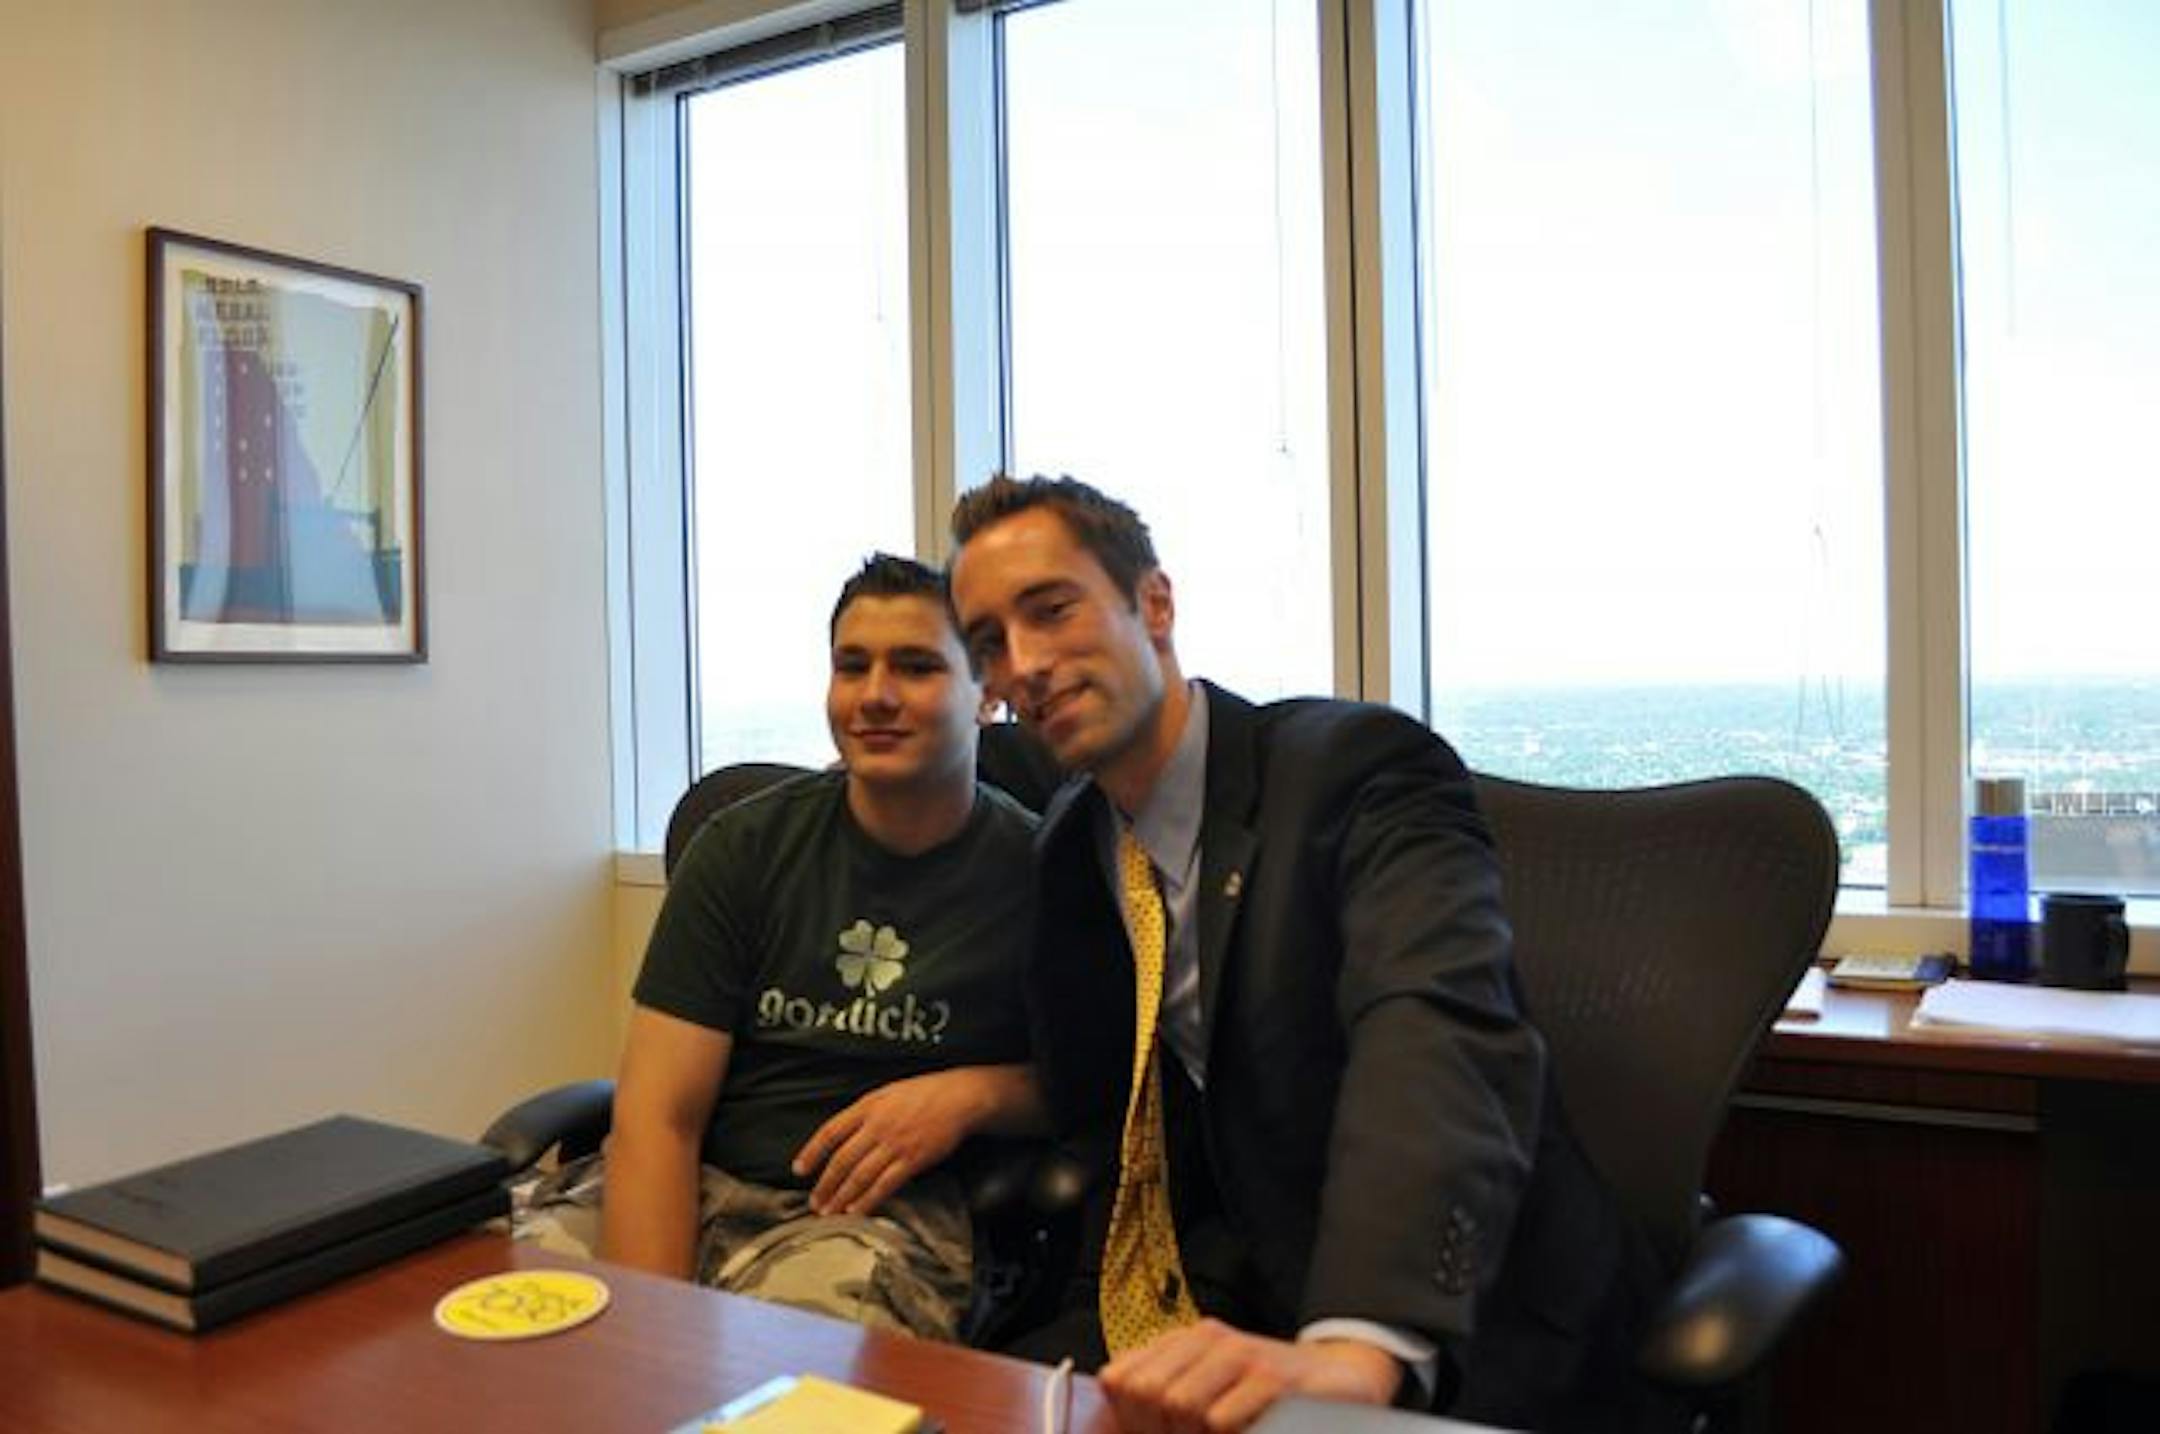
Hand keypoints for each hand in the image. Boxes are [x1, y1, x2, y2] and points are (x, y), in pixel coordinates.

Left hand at [791, 1069, 989, 1214]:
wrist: (959, 1098)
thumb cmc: (924, 1093)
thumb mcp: (886, 1092)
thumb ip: (863, 1112)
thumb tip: (841, 1134)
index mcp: (867, 1107)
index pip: (830, 1132)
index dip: (812, 1152)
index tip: (799, 1169)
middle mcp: (877, 1126)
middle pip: (842, 1160)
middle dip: (825, 1184)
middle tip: (814, 1203)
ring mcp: (895, 1144)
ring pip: (860, 1175)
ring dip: (842, 1197)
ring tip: (830, 1212)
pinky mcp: (913, 1160)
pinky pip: (885, 1185)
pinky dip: (869, 1200)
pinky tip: (857, 1211)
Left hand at [1099, 1320, 1402, 1433]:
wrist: (1341, 1380)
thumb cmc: (1267, 1394)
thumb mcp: (1211, 1387)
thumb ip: (1164, 1398)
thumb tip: (1119, 1417)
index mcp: (1186, 1341)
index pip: (1119, 1379)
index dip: (1130, 1419)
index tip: (1158, 1433)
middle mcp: (1209, 1340)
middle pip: (1147, 1395)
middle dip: (1161, 1431)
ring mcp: (1242, 1356)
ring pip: (1180, 1406)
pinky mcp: (1272, 1380)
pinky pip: (1221, 1421)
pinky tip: (1247, 1431)